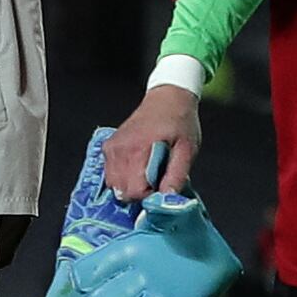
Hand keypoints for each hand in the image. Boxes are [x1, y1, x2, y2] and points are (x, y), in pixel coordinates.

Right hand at [106, 82, 202, 199]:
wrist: (167, 98)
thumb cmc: (180, 122)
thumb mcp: (187, 150)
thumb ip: (177, 175)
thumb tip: (167, 197)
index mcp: (138, 150)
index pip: (134, 191)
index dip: (149, 195)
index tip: (161, 185)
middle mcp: (119, 150)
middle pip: (121, 191)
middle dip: (139, 192)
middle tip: (156, 178)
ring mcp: (111, 148)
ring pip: (112, 185)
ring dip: (129, 185)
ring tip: (147, 172)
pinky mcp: (108, 147)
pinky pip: (109, 174)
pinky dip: (122, 176)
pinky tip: (136, 167)